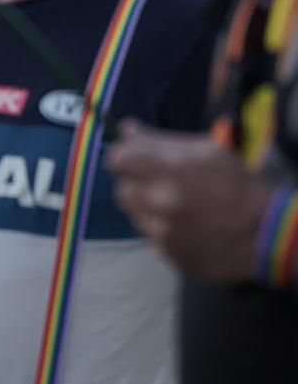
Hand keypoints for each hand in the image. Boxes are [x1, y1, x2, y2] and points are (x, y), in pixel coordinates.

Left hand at [106, 119, 271, 282]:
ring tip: (178, 207)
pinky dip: (161, 231)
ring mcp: (163, 231)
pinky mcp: (167, 254)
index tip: (132, 161)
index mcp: (171, 168)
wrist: (266, 234)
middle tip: (160, 186)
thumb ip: (159, 140)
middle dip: (136, 185)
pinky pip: (150, 237)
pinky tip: (186, 227)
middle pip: (121, 189)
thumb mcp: (206, 151)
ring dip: (147, 209)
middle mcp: (162, 200)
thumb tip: (126, 129)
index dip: (123, 158)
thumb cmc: (237, 185)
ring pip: (134, 215)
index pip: (117, 159)